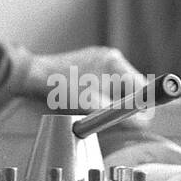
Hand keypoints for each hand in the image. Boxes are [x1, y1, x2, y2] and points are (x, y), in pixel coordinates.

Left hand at [24, 45, 145, 110]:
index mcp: (116, 63)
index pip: (143, 88)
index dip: (143, 107)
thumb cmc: (62, 88)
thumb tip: (143, 123)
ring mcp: (103, 58)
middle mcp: (112, 57)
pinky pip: (109, 81)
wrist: (37, 74)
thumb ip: (119, 113)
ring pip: (121, 86)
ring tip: (95, 105)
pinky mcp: (94, 62)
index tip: (138, 121)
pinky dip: (105, 92)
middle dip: (126, 103)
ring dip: (114, 99)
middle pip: (134, 86)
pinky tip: (90, 96)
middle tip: (109, 114)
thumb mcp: (93, 105)